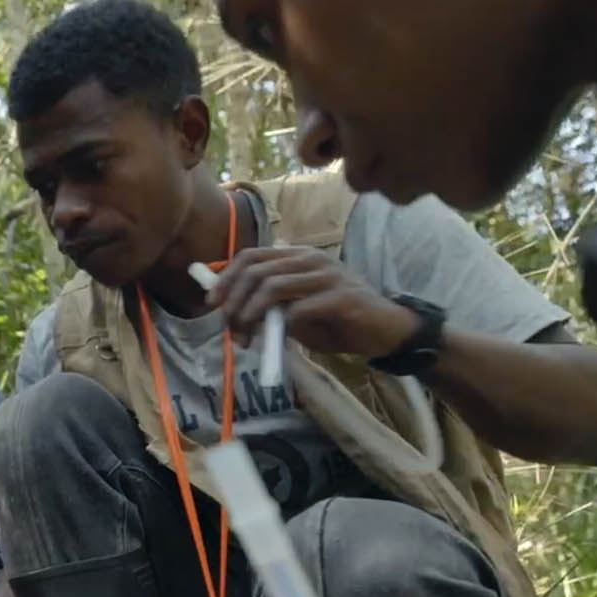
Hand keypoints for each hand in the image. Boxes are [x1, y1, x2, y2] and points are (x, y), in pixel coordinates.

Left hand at [205, 245, 422, 359]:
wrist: (385, 331)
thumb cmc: (339, 322)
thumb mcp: (297, 313)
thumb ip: (270, 307)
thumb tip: (232, 313)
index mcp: (298, 257)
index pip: (251, 256)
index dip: (226, 278)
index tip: (211, 304)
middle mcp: (311, 259)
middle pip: (256, 270)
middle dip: (234, 302)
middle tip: (230, 329)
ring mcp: (327, 275)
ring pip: (273, 287)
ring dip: (252, 316)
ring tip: (247, 339)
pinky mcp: (342, 297)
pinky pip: (300, 309)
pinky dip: (282, 326)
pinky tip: (279, 339)